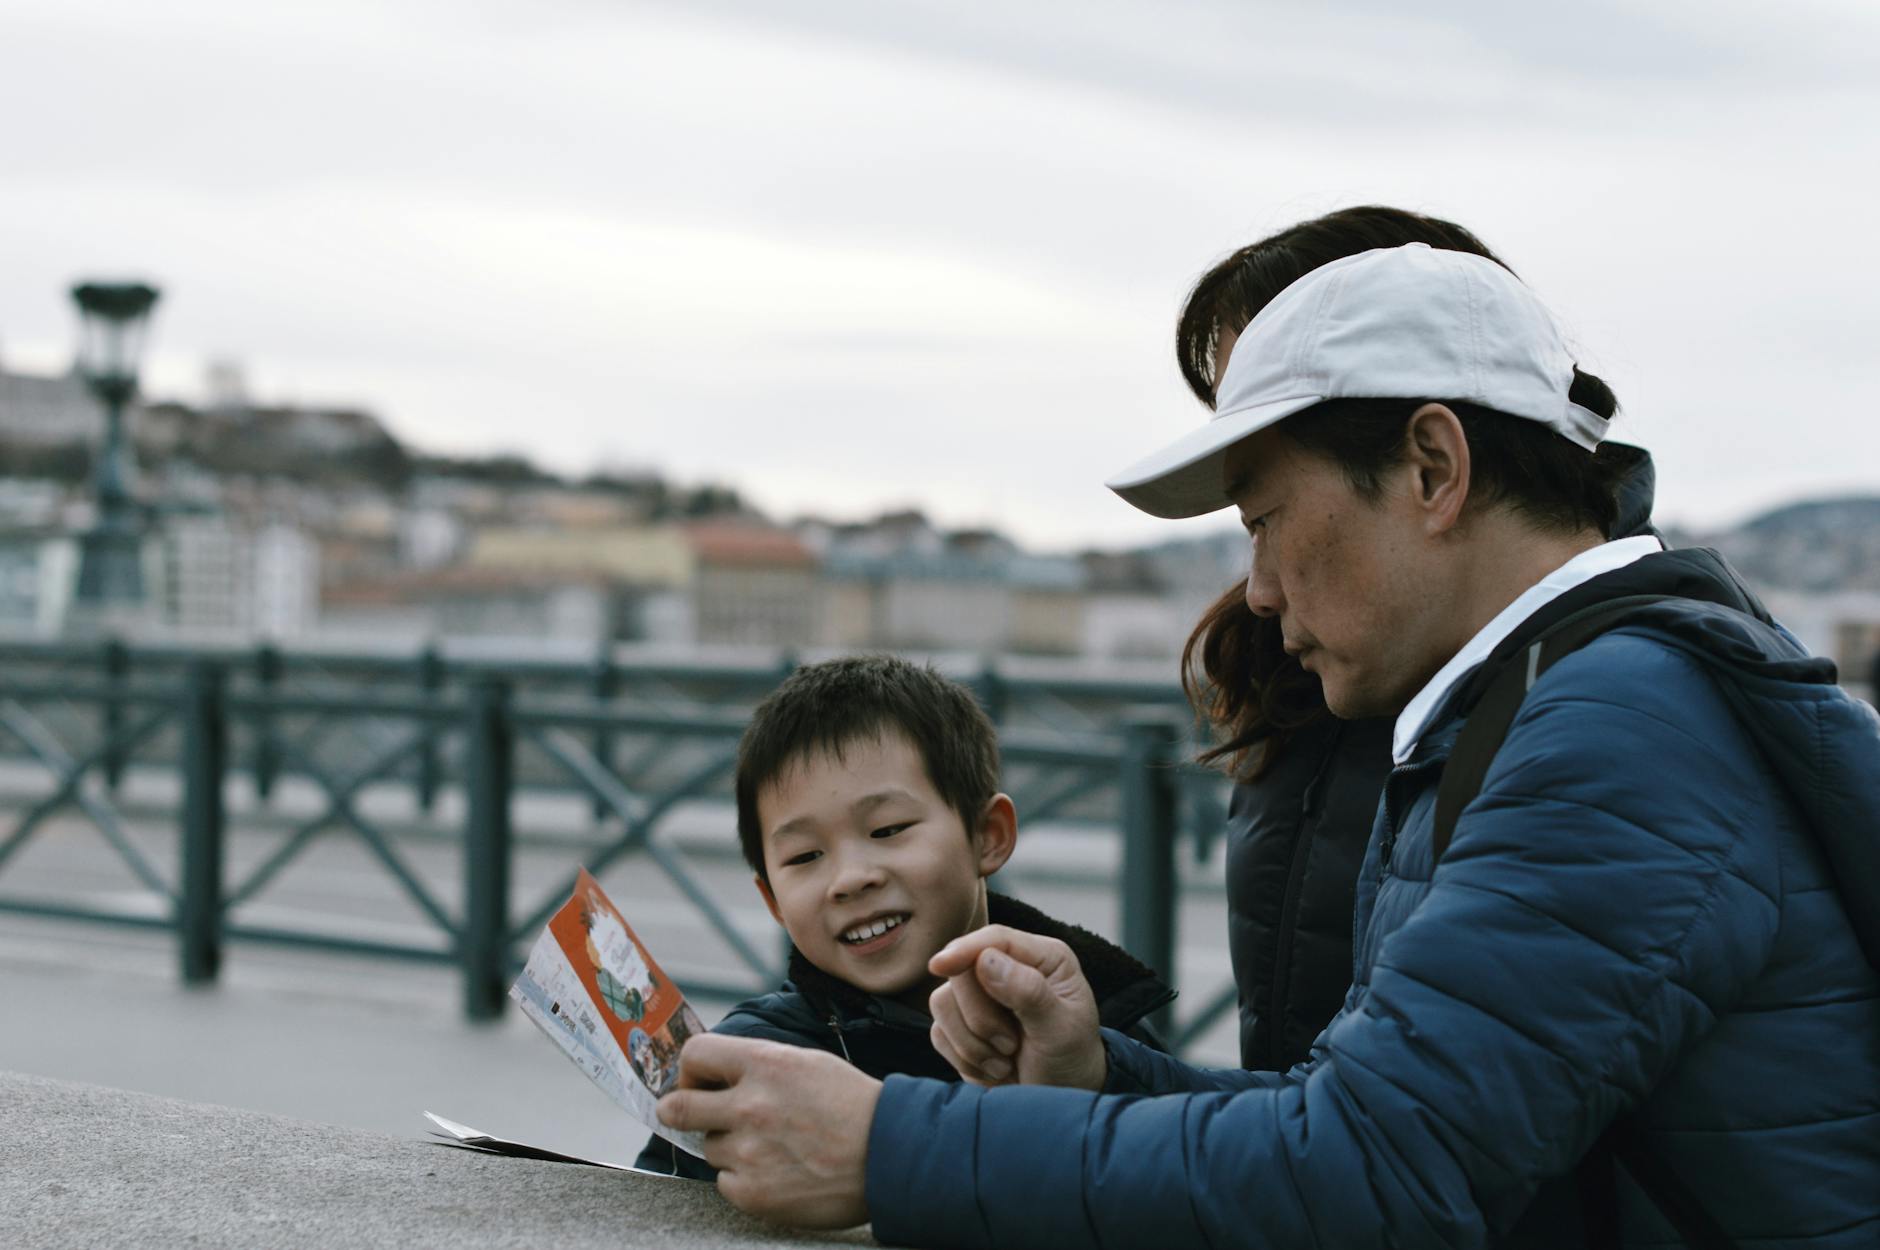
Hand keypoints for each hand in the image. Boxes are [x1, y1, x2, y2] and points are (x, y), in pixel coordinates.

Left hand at [656, 1034, 879, 1227]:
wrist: (890, 1156)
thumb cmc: (852, 1105)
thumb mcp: (806, 1063)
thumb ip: (759, 1064)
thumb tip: (717, 1071)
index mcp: (765, 1063)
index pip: (694, 1055)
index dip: (691, 1069)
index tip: (700, 1081)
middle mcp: (749, 1105)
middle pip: (675, 1108)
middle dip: (681, 1110)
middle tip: (701, 1116)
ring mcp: (748, 1152)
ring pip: (709, 1147)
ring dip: (730, 1147)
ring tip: (771, 1147)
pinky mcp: (752, 1193)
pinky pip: (725, 1182)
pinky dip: (745, 1179)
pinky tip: (778, 1172)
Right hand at [926, 925, 1105, 1090]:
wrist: (1057, 1101)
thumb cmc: (1070, 1059)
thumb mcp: (1060, 1029)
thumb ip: (1028, 992)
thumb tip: (986, 960)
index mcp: (1043, 959)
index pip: (995, 940)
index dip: (965, 950)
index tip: (939, 966)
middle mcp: (1008, 968)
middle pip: (961, 972)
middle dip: (980, 1018)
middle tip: (1010, 1046)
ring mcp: (979, 996)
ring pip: (943, 1003)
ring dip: (971, 1043)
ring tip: (1005, 1061)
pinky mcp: (959, 1024)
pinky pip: (938, 1032)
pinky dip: (964, 1058)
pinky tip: (993, 1068)